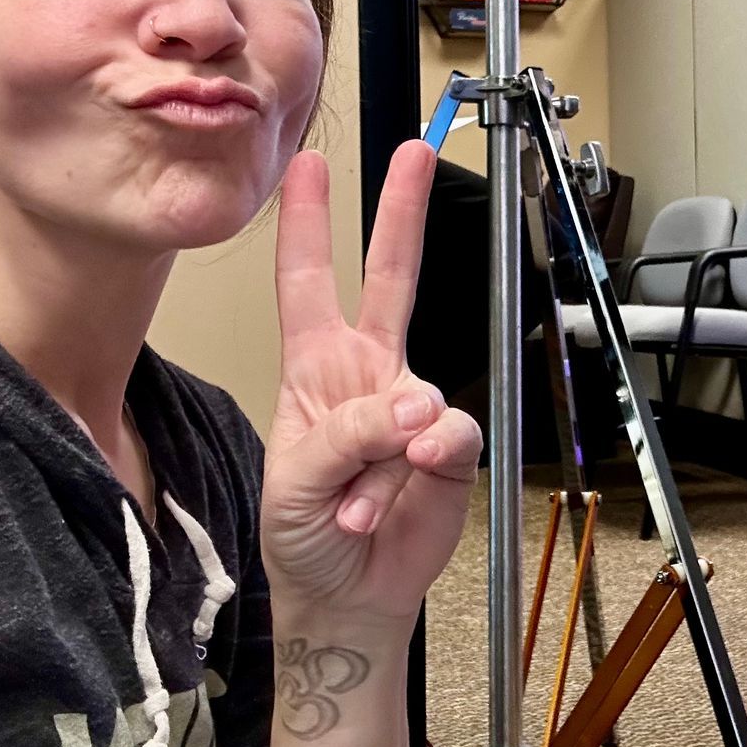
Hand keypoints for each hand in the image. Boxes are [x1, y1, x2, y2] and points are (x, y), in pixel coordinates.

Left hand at [259, 143, 482, 635]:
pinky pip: (450, 438)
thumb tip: (415, 408)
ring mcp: (411, 409)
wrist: (346, 594)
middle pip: (390, 279)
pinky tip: (397, 497)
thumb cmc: (302, 532)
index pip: (308, 282)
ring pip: (420, 391)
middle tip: (416, 151)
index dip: (308, 224)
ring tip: (358, 502)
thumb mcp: (296, 482)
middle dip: (401, 213)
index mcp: (313, 368)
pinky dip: (422, 471)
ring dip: (386, 453)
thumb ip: (347, 435)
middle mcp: (367, 374)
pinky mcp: (449, 447)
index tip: (306, 166)